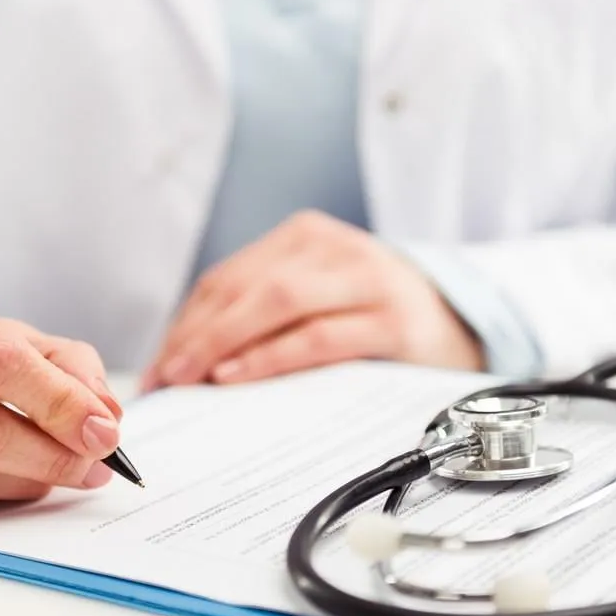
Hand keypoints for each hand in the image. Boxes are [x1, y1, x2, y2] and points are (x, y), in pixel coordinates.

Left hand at [143, 210, 483, 388]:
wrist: (458, 323)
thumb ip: (260, 315)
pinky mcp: (392, 322)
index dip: (185, 323)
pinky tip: (238, 376)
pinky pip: (318, 337)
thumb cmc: (370, 316)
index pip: (228, 278)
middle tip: (165, 378)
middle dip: (195, 335)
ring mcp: (366, 279)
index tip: (157, 367)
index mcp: (305, 236)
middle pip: (246, 287)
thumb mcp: (316, 297)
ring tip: (191, 379)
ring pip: (278, 303)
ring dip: (224, 343)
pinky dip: (271, 357)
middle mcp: (333, 247)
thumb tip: (185, 362)